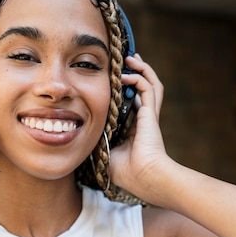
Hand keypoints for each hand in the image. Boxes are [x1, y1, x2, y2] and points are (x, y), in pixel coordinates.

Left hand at [110, 55, 172, 203]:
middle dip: (135, 75)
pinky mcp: (151, 114)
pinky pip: (148, 88)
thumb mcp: (106, 156)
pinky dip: (140, 77)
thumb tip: (84, 137)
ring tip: (131, 59)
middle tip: (126, 63)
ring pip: (150, 85)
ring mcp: (149, 116)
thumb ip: (98, 143)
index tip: (114, 84)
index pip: (130, 105)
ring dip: (141, 70)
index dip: (124, 93)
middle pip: (142, 91)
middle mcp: (143, 121)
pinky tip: (128, 73)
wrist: (144, 177)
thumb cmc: (127, 173)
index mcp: (133, 131)